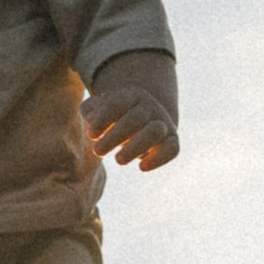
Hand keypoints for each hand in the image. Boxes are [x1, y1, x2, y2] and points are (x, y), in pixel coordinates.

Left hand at [83, 50, 180, 170]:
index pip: (117, 104)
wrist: (145, 121)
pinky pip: (172, 149)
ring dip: (135, 147)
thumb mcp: (99, 109)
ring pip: (154, 132)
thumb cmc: (115, 117)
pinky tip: (142, 167)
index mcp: (132, 96)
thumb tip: (91, 119)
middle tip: (97, 151)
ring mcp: (164, 123)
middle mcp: (150, 107)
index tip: (90, 135)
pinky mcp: (172, 141)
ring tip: (118, 160)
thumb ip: (90, 110)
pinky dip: (159, 159)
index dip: (103, 119)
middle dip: (115, 136)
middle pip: (135, 118)